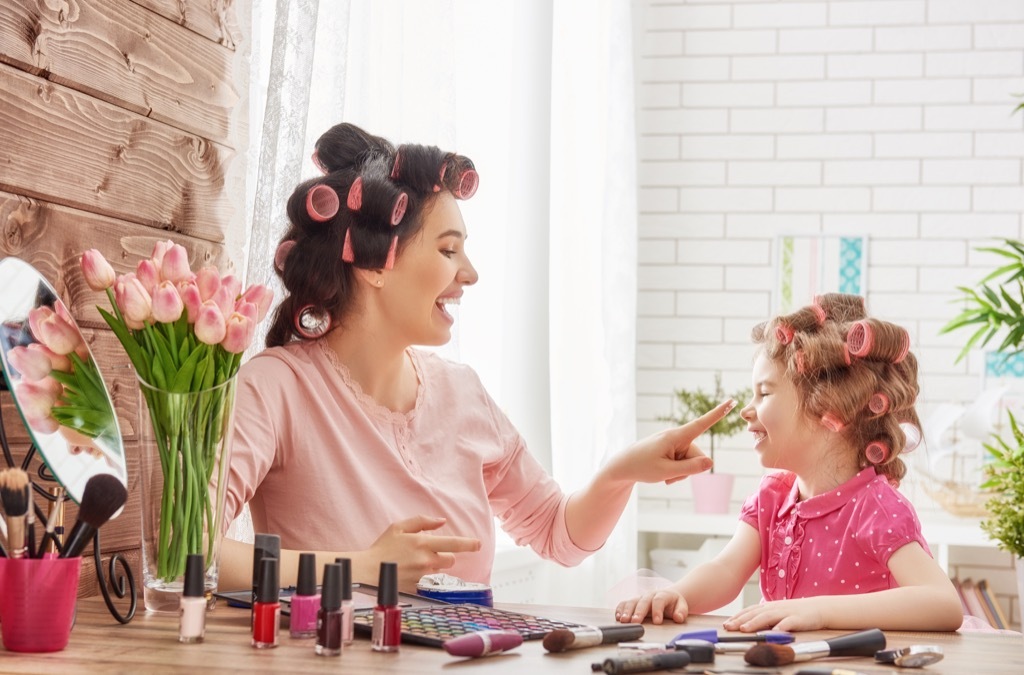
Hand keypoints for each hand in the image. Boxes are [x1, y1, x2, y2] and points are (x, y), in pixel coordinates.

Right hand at [367, 515, 481, 589]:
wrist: (368, 571)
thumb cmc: (382, 547)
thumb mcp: (399, 527)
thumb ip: (422, 521)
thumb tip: (441, 521)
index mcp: (423, 543)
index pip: (453, 544)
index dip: (468, 544)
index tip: (478, 544)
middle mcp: (426, 560)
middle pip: (450, 559)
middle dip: (445, 555)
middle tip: (428, 553)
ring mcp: (422, 575)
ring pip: (440, 570)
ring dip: (434, 565)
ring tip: (415, 562)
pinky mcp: (418, 587)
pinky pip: (429, 581)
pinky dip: (425, 576)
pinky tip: (411, 572)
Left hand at [607, 399, 736, 484]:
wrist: (622, 467)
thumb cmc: (642, 467)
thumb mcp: (666, 472)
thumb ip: (690, 468)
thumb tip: (711, 463)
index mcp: (676, 436)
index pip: (701, 424)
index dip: (718, 413)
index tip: (732, 401)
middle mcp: (677, 437)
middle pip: (698, 457)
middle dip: (688, 470)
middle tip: (666, 474)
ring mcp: (675, 444)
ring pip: (692, 463)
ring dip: (680, 472)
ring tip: (662, 472)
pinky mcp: (672, 450)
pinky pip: (684, 464)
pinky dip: (676, 472)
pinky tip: (662, 473)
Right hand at [614, 589, 688, 624]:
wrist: (667, 597)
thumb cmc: (673, 604)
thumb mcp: (681, 606)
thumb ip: (681, 612)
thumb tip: (678, 617)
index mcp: (663, 595)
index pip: (659, 600)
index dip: (657, 611)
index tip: (657, 622)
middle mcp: (650, 595)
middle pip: (643, 601)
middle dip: (638, 611)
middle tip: (635, 621)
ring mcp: (640, 598)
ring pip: (632, 602)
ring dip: (627, 611)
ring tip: (624, 620)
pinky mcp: (633, 602)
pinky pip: (624, 603)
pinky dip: (620, 609)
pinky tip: (618, 617)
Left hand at [723, 598, 826, 632]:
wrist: (819, 608)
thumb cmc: (796, 612)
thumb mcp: (778, 612)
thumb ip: (765, 617)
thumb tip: (749, 624)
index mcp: (769, 606)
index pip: (750, 611)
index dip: (737, 617)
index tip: (726, 624)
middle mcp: (775, 608)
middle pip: (755, 613)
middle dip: (740, 620)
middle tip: (728, 627)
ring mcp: (786, 612)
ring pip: (767, 617)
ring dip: (754, 623)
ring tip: (744, 629)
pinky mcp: (798, 619)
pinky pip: (788, 623)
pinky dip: (780, 627)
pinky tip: (773, 632)